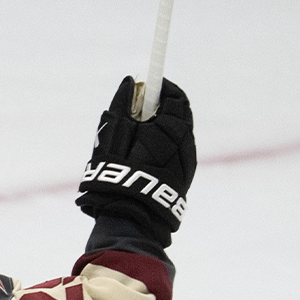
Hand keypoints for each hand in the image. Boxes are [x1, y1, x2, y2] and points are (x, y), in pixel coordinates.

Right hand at [76, 76, 194, 243]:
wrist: (133, 217)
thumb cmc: (117, 173)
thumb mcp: (112, 134)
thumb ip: (121, 105)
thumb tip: (130, 82)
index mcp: (171, 128)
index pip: (174, 96)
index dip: (160, 87)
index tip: (144, 86)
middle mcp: (185, 142)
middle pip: (180, 113)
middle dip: (161, 106)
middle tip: (137, 109)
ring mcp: (188, 160)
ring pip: (180, 132)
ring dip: (162, 126)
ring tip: (137, 136)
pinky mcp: (185, 174)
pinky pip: (179, 149)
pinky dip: (165, 143)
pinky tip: (145, 154)